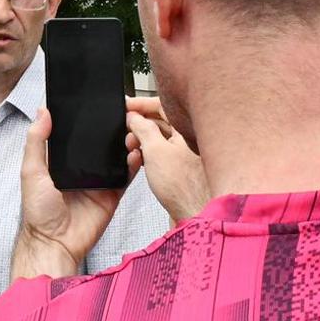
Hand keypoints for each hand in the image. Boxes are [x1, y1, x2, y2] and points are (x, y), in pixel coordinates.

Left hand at [16, 108, 137, 278]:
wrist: (55, 242)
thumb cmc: (38, 211)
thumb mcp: (31, 171)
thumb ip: (36, 141)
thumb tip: (43, 111)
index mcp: (62, 160)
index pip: (78, 134)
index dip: (88, 119)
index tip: (99, 102)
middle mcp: (82, 167)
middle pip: (102, 142)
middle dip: (114, 128)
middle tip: (124, 113)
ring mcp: (99, 180)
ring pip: (118, 155)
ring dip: (127, 142)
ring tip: (133, 131)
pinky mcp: (113, 193)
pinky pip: (126, 175)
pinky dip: (134, 164)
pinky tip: (136, 152)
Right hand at [124, 97, 210, 223]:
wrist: (195, 216)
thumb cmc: (182, 187)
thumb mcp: (155, 151)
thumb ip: (143, 129)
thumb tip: (134, 116)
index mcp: (188, 128)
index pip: (164, 105)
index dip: (142, 104)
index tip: (126, 106)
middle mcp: (190, 138)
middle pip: (162, 120)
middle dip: (140, 122)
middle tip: (124, 126)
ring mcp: (186, 153)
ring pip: (161, 137)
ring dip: (143, 139)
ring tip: (130, 146)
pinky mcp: (181, 168)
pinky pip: (162, 152)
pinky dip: (149, 153)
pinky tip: (139, 160)